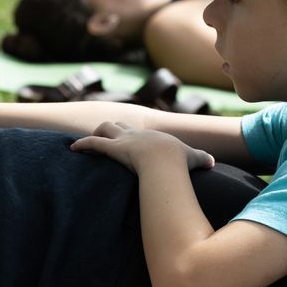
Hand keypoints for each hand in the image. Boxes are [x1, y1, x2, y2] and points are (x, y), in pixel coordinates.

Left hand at [70, 121, 212, 175]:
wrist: (167, 160)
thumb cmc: (180, 160)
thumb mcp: (193, 158)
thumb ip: (202, 159)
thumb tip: (214, 162)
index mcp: (151, 136)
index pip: (137, 132)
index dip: (129, 134)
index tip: (125, 139)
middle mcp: (136, 134)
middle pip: (118, 124)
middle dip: (110, 130)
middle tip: (104, 139)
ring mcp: (124, 140)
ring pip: (105, 128)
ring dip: (96, 134)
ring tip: (87, 144)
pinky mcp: (113, 148)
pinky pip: (93, 143)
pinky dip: (82, 145)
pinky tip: (73, 148)